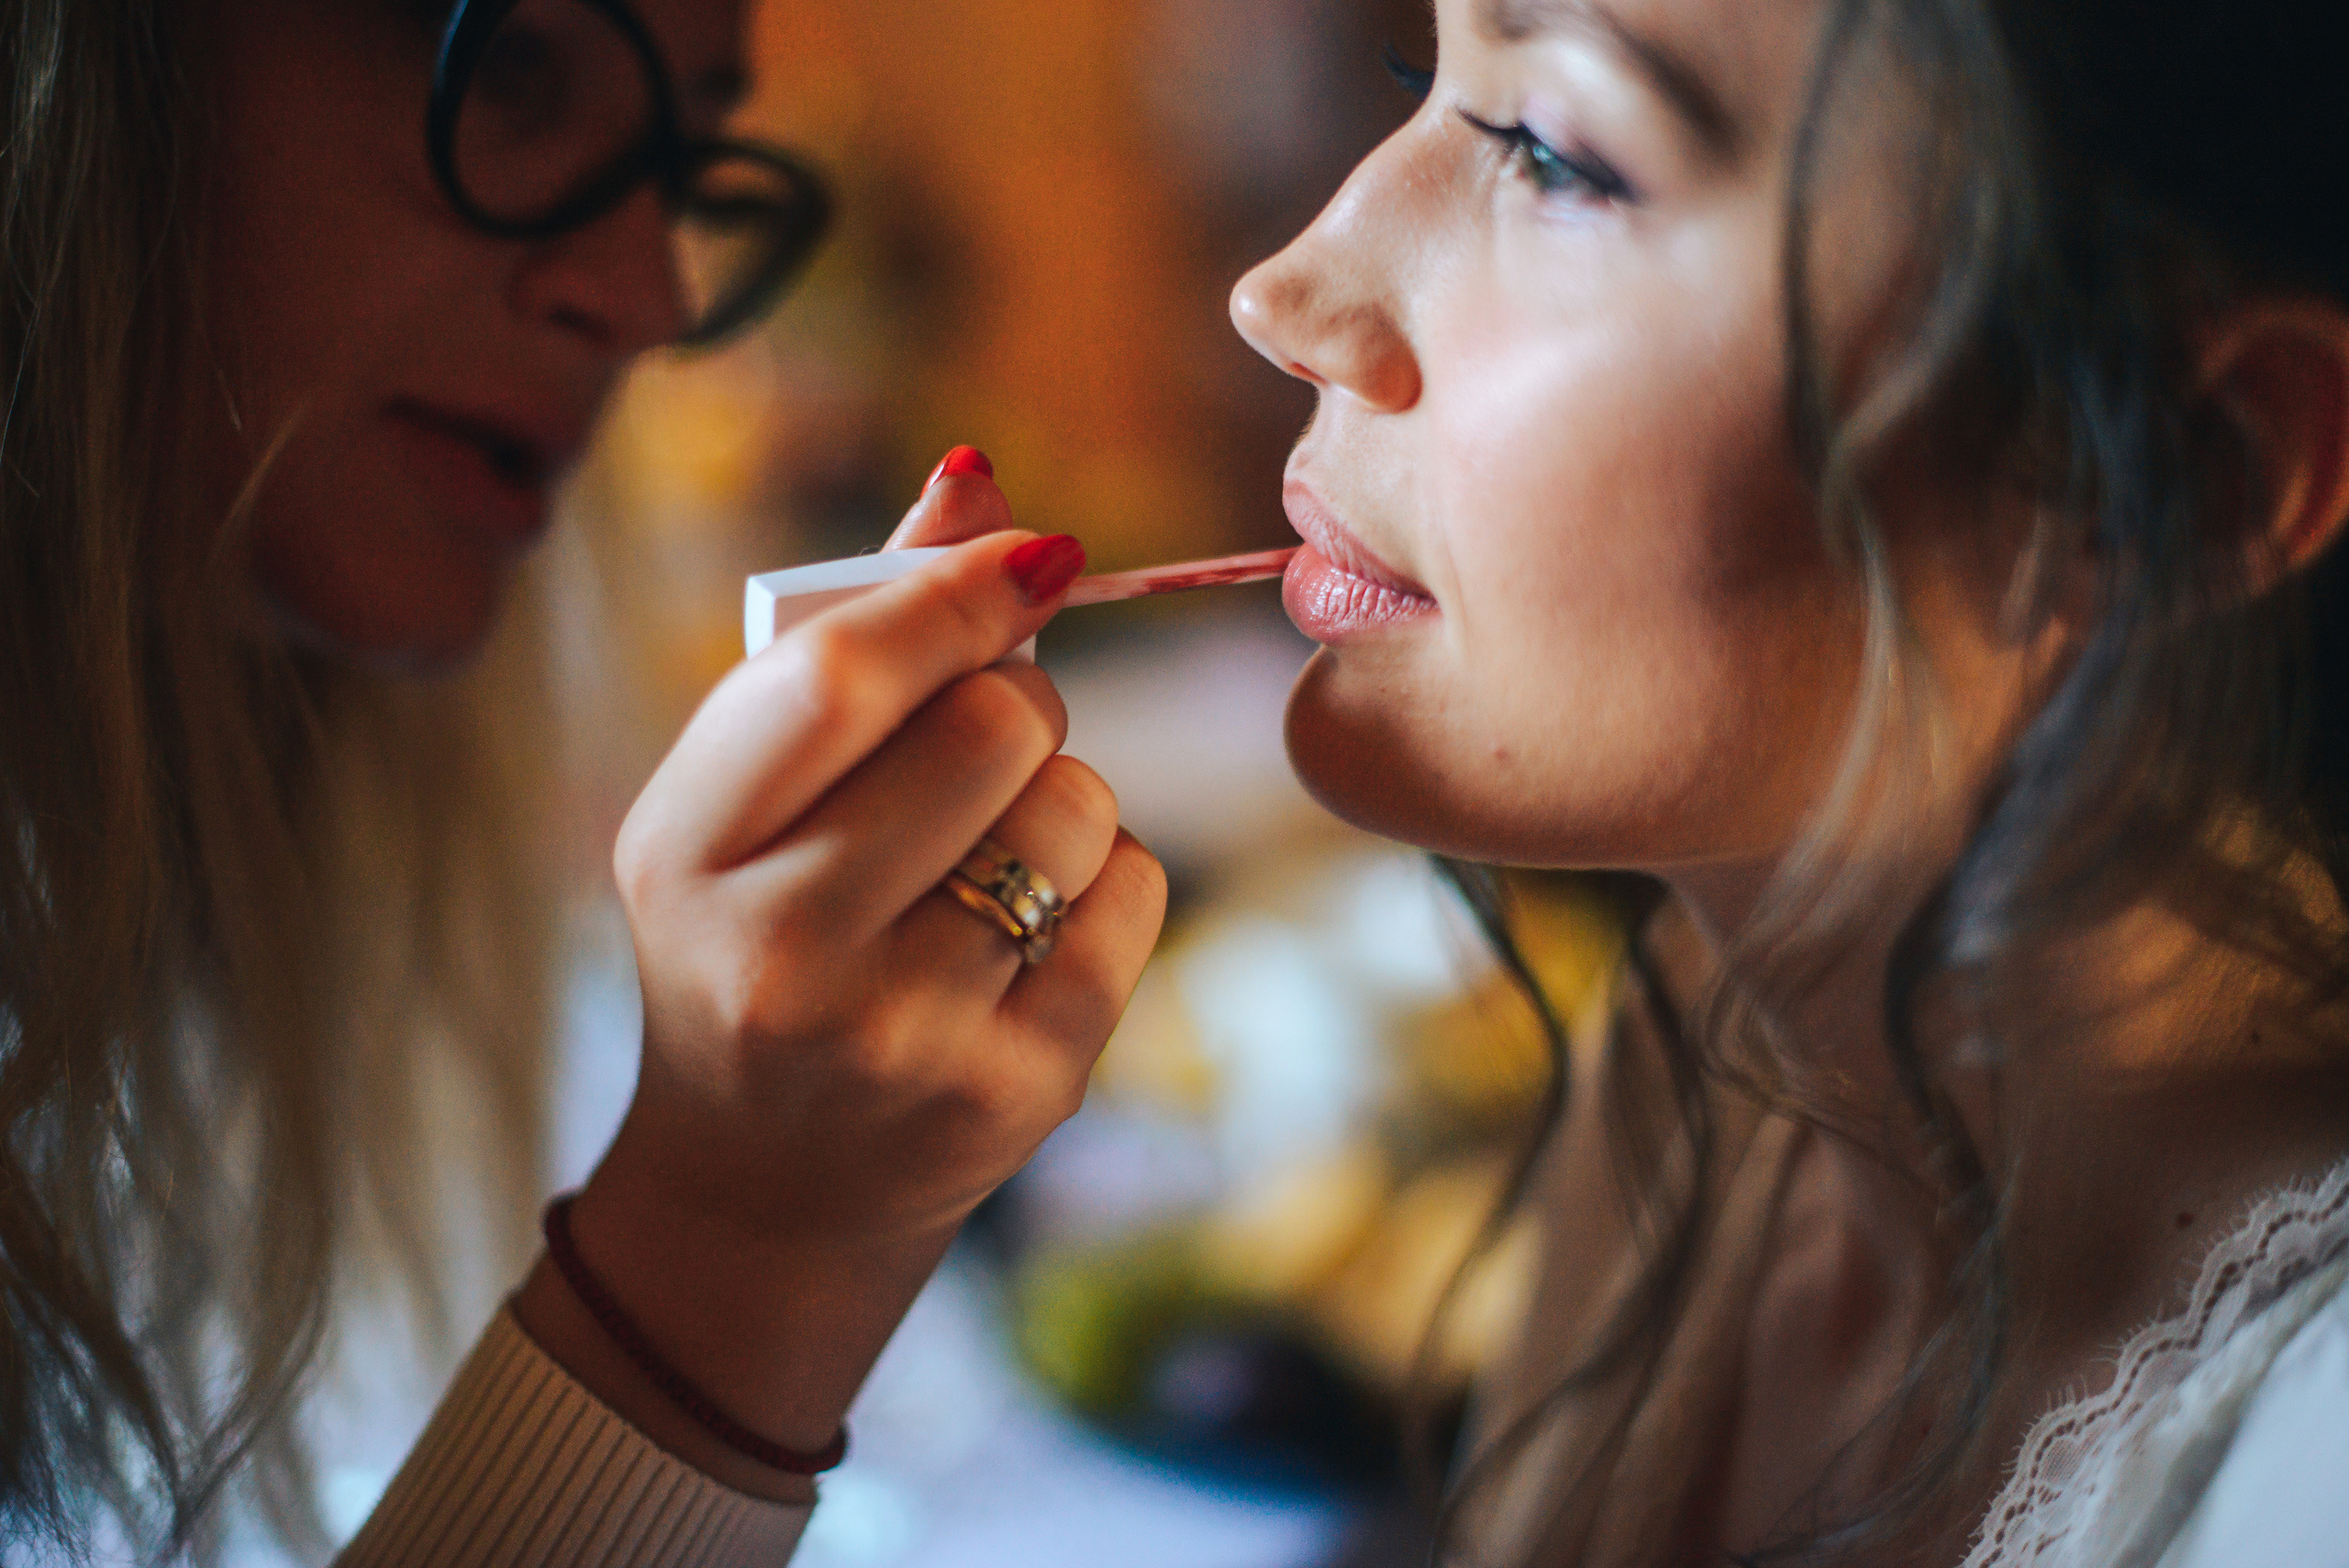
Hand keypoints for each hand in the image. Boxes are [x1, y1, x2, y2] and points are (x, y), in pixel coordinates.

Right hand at [514, 458, 1165, 1498]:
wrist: (767, 1187)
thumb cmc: (759, 938)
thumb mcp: (748, 800)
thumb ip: (853, 633)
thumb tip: (976, 475)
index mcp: (684, 848)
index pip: (841, 671)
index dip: (958, 591)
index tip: (1032, 559)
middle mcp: (778, 951)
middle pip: (990, 727)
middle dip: (1018, 701)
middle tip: (986, 742)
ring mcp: (900, 1035)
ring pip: (1078, 808)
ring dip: (1064, 797)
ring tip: (991, 856)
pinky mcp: (1016, 1091)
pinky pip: (1133, 894)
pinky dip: (1109, 880)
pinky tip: (1030, 931)